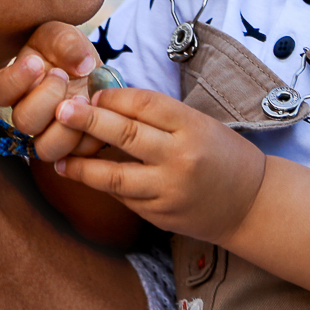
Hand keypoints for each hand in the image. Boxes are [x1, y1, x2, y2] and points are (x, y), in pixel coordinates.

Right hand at [0, 21, 102, 160]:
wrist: (97, 74)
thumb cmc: (71, 53)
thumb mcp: (65, 36)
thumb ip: (65, 42)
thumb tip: (80, 64)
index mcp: (17, 85)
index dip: (14, 81)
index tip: (36, 63)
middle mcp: (28, 113)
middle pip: (23, 121)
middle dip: (46, 98)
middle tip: (62, 76)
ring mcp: (49, 134)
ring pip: (45, 148)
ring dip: (66, 126)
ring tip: (82, 98)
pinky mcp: (74, 147)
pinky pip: (77, 153)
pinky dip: (90, 135)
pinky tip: (98, 112)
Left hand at [52, 88, 266, 243]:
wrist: (251, 204)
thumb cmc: (222, 155)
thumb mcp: (199, 124)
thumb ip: (159, 116)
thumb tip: (108, 100)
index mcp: (192, 127)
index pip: (144, 105)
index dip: (113, 97)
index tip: (91, 94)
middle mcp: (180, 158)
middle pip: (125, 134)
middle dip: (87, 122)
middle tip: (60, 111)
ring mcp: (169, 190)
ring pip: (114, 176)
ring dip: (82, 166)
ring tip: (58, 159)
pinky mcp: (161, 215)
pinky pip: (124, 198)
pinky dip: (103, 186)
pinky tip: (86, 177)